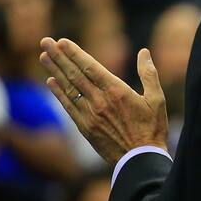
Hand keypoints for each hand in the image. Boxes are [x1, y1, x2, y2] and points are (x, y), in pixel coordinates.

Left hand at [39, 37, 168, 164]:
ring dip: (54, 71)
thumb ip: (148, 73)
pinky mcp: (85, 127)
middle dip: (59, 57)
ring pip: (68, 88)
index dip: (75, 53)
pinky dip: (58, 93)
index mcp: (117, 91)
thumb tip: (144, 52)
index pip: (90, 67)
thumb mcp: (157, 98)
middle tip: (46, 42)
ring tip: (43, 56)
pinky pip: (68, 106)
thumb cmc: (153, 128)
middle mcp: (100, 101)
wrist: (140, 159)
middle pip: (75, 75)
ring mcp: (90, 115)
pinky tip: (50, 82)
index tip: (62, 41)